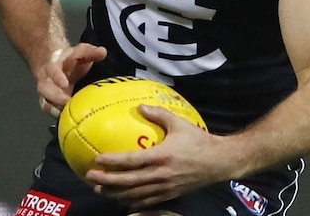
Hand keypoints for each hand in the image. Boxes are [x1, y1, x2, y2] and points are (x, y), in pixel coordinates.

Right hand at [36, 43, 106, 116]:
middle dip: (56, 98)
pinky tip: (69, 121)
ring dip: (57, 109)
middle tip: (69, 104)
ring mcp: (47, 92)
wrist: (57, 64)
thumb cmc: (71, 60)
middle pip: (45, 89)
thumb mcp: (81, 51)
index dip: (58, 77)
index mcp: (53, 65)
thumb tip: (102, 52)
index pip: (53, 70)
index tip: (65, 84)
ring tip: (70, 115)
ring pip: (45, 102)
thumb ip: (91, 52)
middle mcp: (47, 79)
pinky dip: (58, 116)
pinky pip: (50, 111)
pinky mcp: (50, 103)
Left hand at [85, 104, 225, 208]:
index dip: (112, 162)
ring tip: (99, 189)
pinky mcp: (169, 195)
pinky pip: (146, 202)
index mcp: (161, 156)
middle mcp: (160, 175)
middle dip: (107, 180)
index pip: (131, 161)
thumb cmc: (198, 140)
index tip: (97, 159)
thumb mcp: (179, 123)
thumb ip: (158, 114)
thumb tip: (139, 107)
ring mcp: (164, 188)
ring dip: (115, 193)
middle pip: (128, 182)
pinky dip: (131, 202)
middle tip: (90, 175)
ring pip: (134, 195)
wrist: (219, 162)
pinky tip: (120, 200)